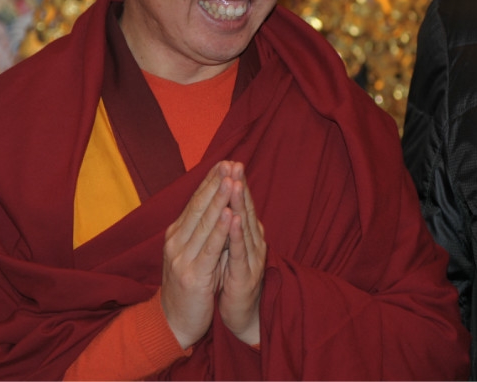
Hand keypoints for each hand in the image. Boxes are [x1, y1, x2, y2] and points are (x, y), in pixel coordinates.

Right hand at [161, 161, 236, 348]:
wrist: (175, 323)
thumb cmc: (188, 287)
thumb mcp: (192, 254)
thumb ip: (202, 232)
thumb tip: (218, 205)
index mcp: (176, 235)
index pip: (195, 202)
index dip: (210, 182)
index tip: (225, 163)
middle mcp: (176, 242)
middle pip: (199, 207)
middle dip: (216, 183)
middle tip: (230, 163)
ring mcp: (182, 258)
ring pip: (204, 223)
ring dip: (219, 200)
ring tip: (231, 180)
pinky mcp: (193, 275)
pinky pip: (210, 248)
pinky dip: (221, 230)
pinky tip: (230, 214)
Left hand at [218, 162, 266, 345]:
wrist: (240, 315)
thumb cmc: (232, 280)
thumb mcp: (228, 248)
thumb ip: (229, 226)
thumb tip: (223, 201)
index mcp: (248, 235)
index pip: (241, 204)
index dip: (235, 183)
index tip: (228, 161)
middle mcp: (253, 243)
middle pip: (245, 209)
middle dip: (239, 186)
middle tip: (235, 163)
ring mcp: (251, 259)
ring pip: (245, 227)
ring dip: (239, 204)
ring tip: (235, 183)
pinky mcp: (245, 275)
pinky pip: (240, 252)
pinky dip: (237, 234)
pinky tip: (233, 218)